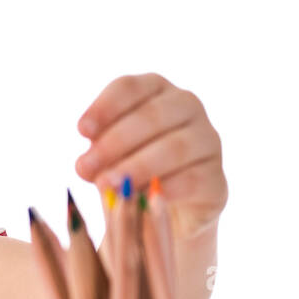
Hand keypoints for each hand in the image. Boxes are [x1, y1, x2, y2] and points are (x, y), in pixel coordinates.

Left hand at [73, 72, 226, 241]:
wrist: (166, 210)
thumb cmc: (129, 169)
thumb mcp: (107, 156)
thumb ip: (97, 155)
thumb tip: (85, 165)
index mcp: (155, 90)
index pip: (129, 87)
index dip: (104, 107)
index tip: (81, 130)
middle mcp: (187, 106)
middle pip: (151, 116)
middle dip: (114, 142)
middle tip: (84, 167)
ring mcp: (208, 140)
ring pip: (174, 147)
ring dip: (135, 167)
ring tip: (106, 184)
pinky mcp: (217, 178)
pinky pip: (192, 179)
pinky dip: (163, 189)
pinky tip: (139, 199)